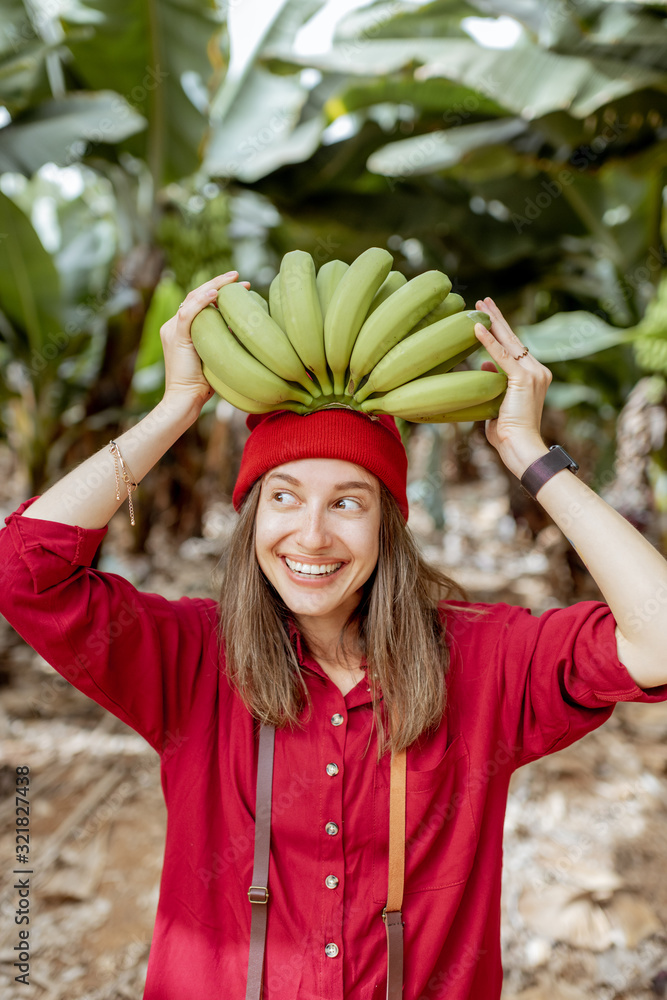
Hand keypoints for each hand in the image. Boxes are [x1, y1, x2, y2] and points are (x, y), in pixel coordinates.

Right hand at [160, 271, 249, 412]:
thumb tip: (240, 327)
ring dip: (214, 286)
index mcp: (182, 329)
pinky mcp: (175, 337)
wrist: (185, 400)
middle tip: (240, 277)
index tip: (240, 287)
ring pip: (192, 299)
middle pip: (196, 296)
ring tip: (234, 279)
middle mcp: (174, 325)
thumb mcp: (215, 355)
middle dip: (219, 284)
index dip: (219, 292)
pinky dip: (202, 301)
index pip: (200, 302)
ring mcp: (172, 330)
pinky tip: (216, 293)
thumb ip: (221, 339)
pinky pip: (188, 313)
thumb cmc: (203, 385)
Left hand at [473, 297, 551, 477]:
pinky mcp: (524, 379)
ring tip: (479, 305)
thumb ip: (493, 383)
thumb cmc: (508, 433)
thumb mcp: (497, 403)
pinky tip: (476, 329)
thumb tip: (484, 365)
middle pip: (514, 338)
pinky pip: (502, 356)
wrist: (521, 447)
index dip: (501, 332)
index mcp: (533, 377)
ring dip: (493, 322)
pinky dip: (488, 342)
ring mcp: (533, 373)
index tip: (488, 317)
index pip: (515, 348)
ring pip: (509, 341)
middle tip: (484, 301)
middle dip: (497, 318)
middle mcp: (538, 371)